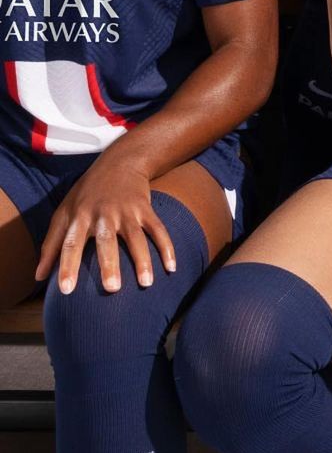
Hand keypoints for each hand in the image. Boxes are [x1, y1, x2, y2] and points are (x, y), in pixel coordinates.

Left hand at [36, 153, 175, 295]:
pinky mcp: (145, 208)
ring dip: (143, 260)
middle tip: (112, 289)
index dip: (67, 266)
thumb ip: (51, 245)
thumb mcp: (64, 212)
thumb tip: (38, 278)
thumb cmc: (87, 193)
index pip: (71, 243)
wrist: (120, 161)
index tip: (66, 290)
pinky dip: (167, 247)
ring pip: (136, 237)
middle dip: (109, 264)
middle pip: (106, 240)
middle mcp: (104, 213)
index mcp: (80, 216)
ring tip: (146, 283)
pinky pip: (158, 229)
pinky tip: (171, 267)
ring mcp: (127, 210)